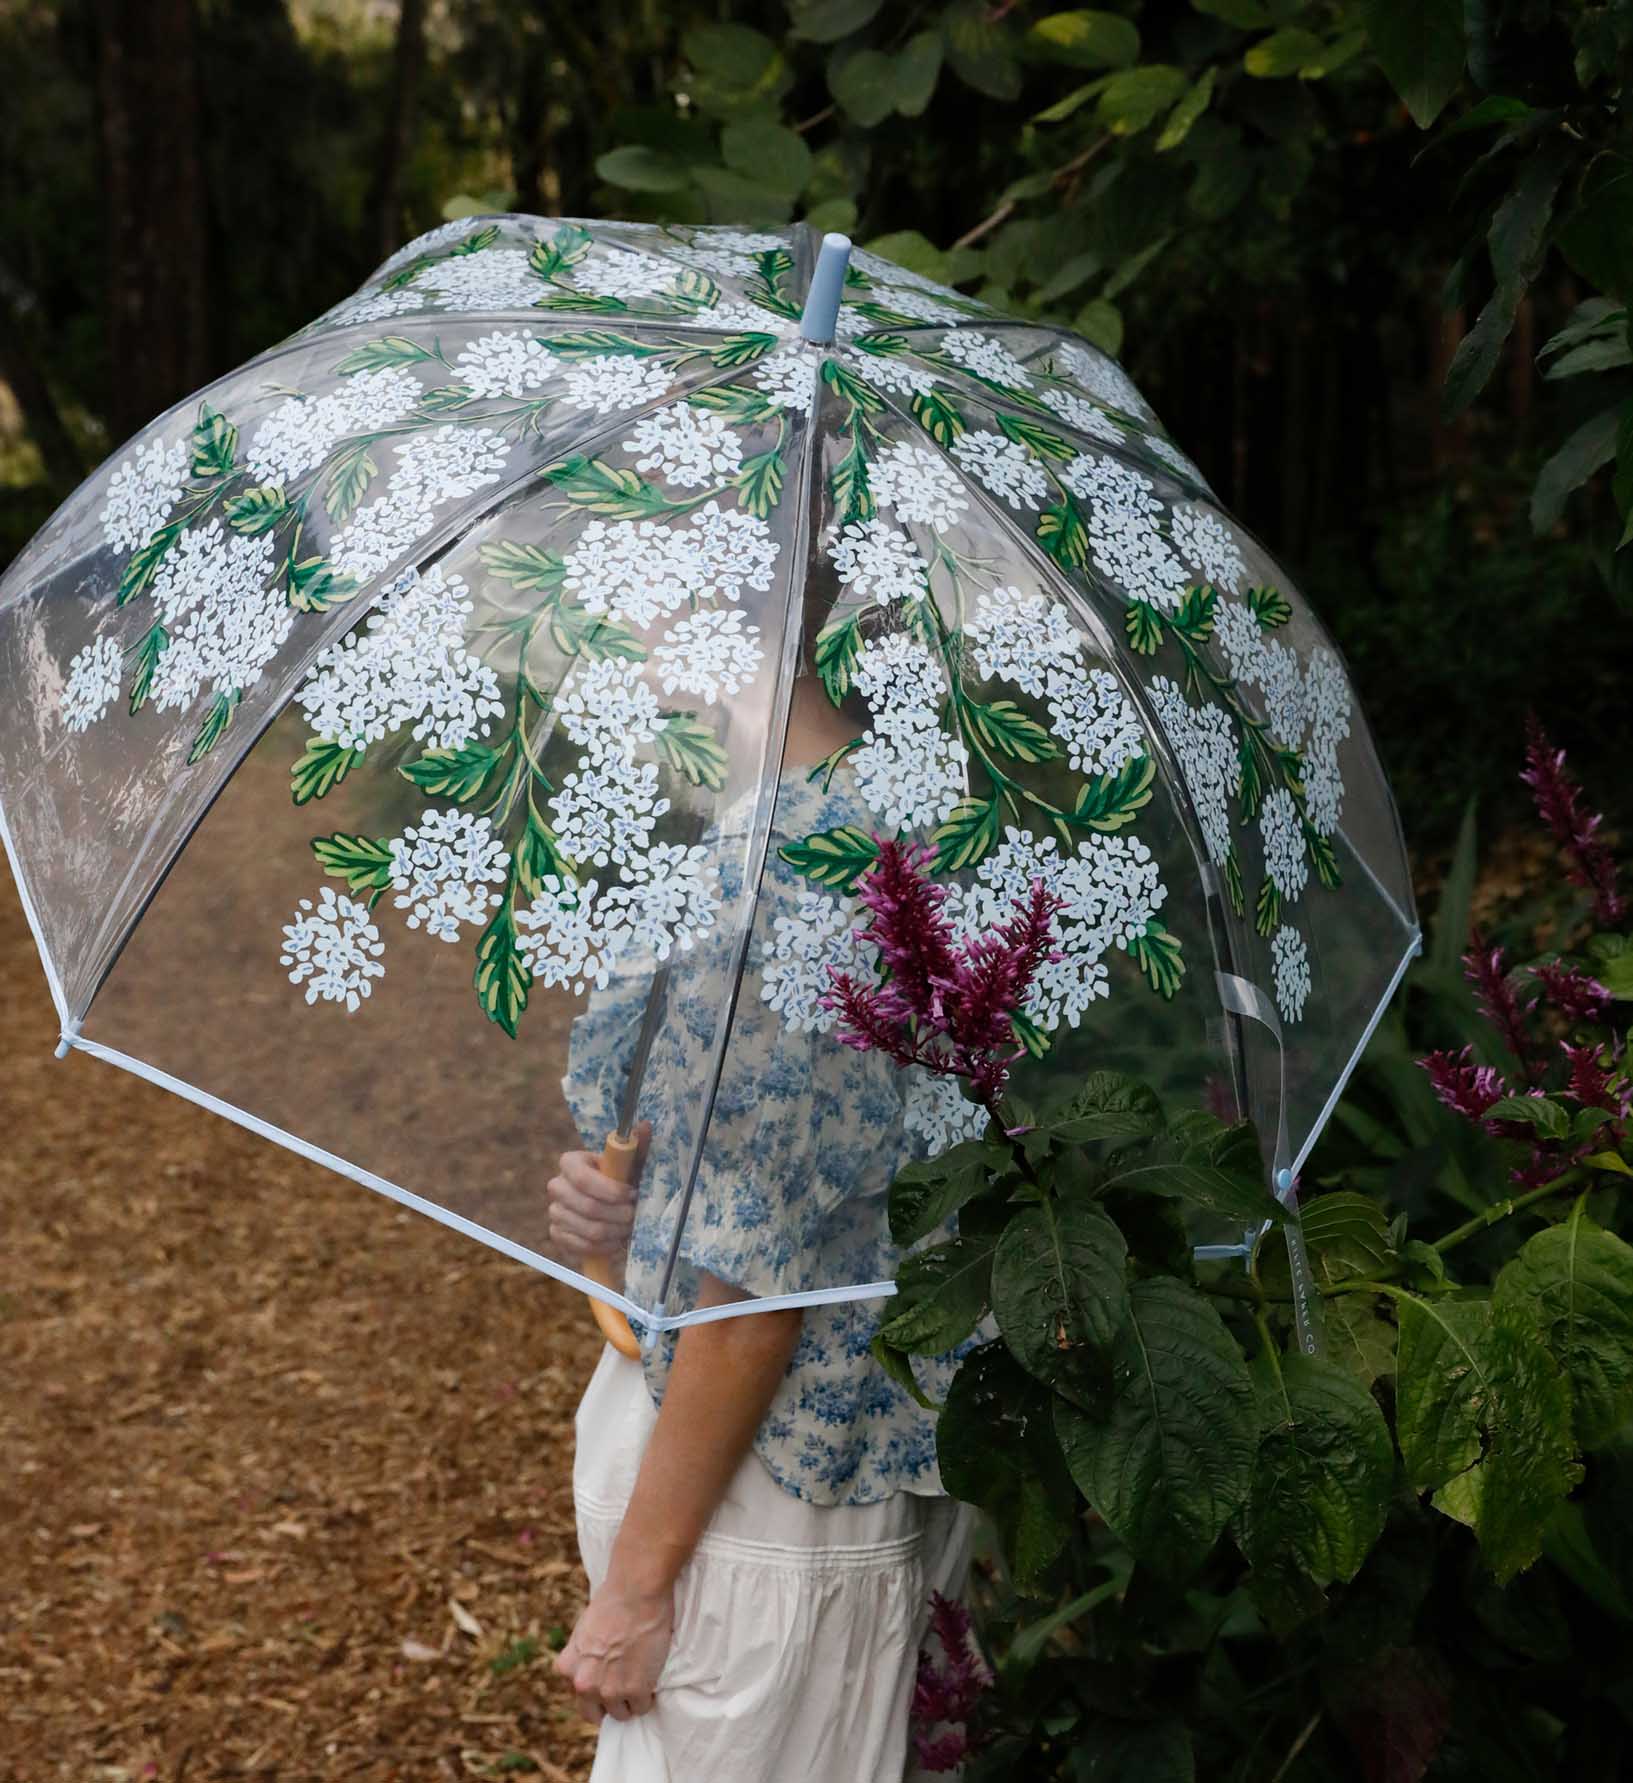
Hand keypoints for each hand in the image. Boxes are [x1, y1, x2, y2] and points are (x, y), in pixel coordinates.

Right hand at [546, 1123, 647, 1260]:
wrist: (608, 1202)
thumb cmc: (620, 1178)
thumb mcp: (631, 1161)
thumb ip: (637, 1146)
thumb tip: (644, 1126)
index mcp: (570, 1162)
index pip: (583, 1178)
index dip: (610, 1190)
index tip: (632, 1194)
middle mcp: (557, 1186)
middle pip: (587, 1207)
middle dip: (617, 1215)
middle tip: (634, 1215)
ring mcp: (554, 1211)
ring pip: (588, 1230)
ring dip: (615, 1232)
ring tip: (628, 1227)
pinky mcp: (557, 1234)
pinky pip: (581, 1246)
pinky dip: (604, 1247)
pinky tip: (616, 1239)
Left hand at [554, 1577, 673, 1722]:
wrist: (636, 1591)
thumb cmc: (613, 1600)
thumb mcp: (584, 1629)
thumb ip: (584, 1655)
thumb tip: (594, 1668)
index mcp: (567, 1667)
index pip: (577, 1695)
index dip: (594, 1687)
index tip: (605, 1679)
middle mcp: (584, 1684)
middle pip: (594, 1714)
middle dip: (607, 1703)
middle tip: (623, 1686)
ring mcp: (610, 1690)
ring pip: (621, 1714)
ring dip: (629, 1699)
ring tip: (640, 1677)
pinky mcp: (636, 1691)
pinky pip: (642, 1707)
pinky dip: (648, 1696)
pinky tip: (651, 1676)